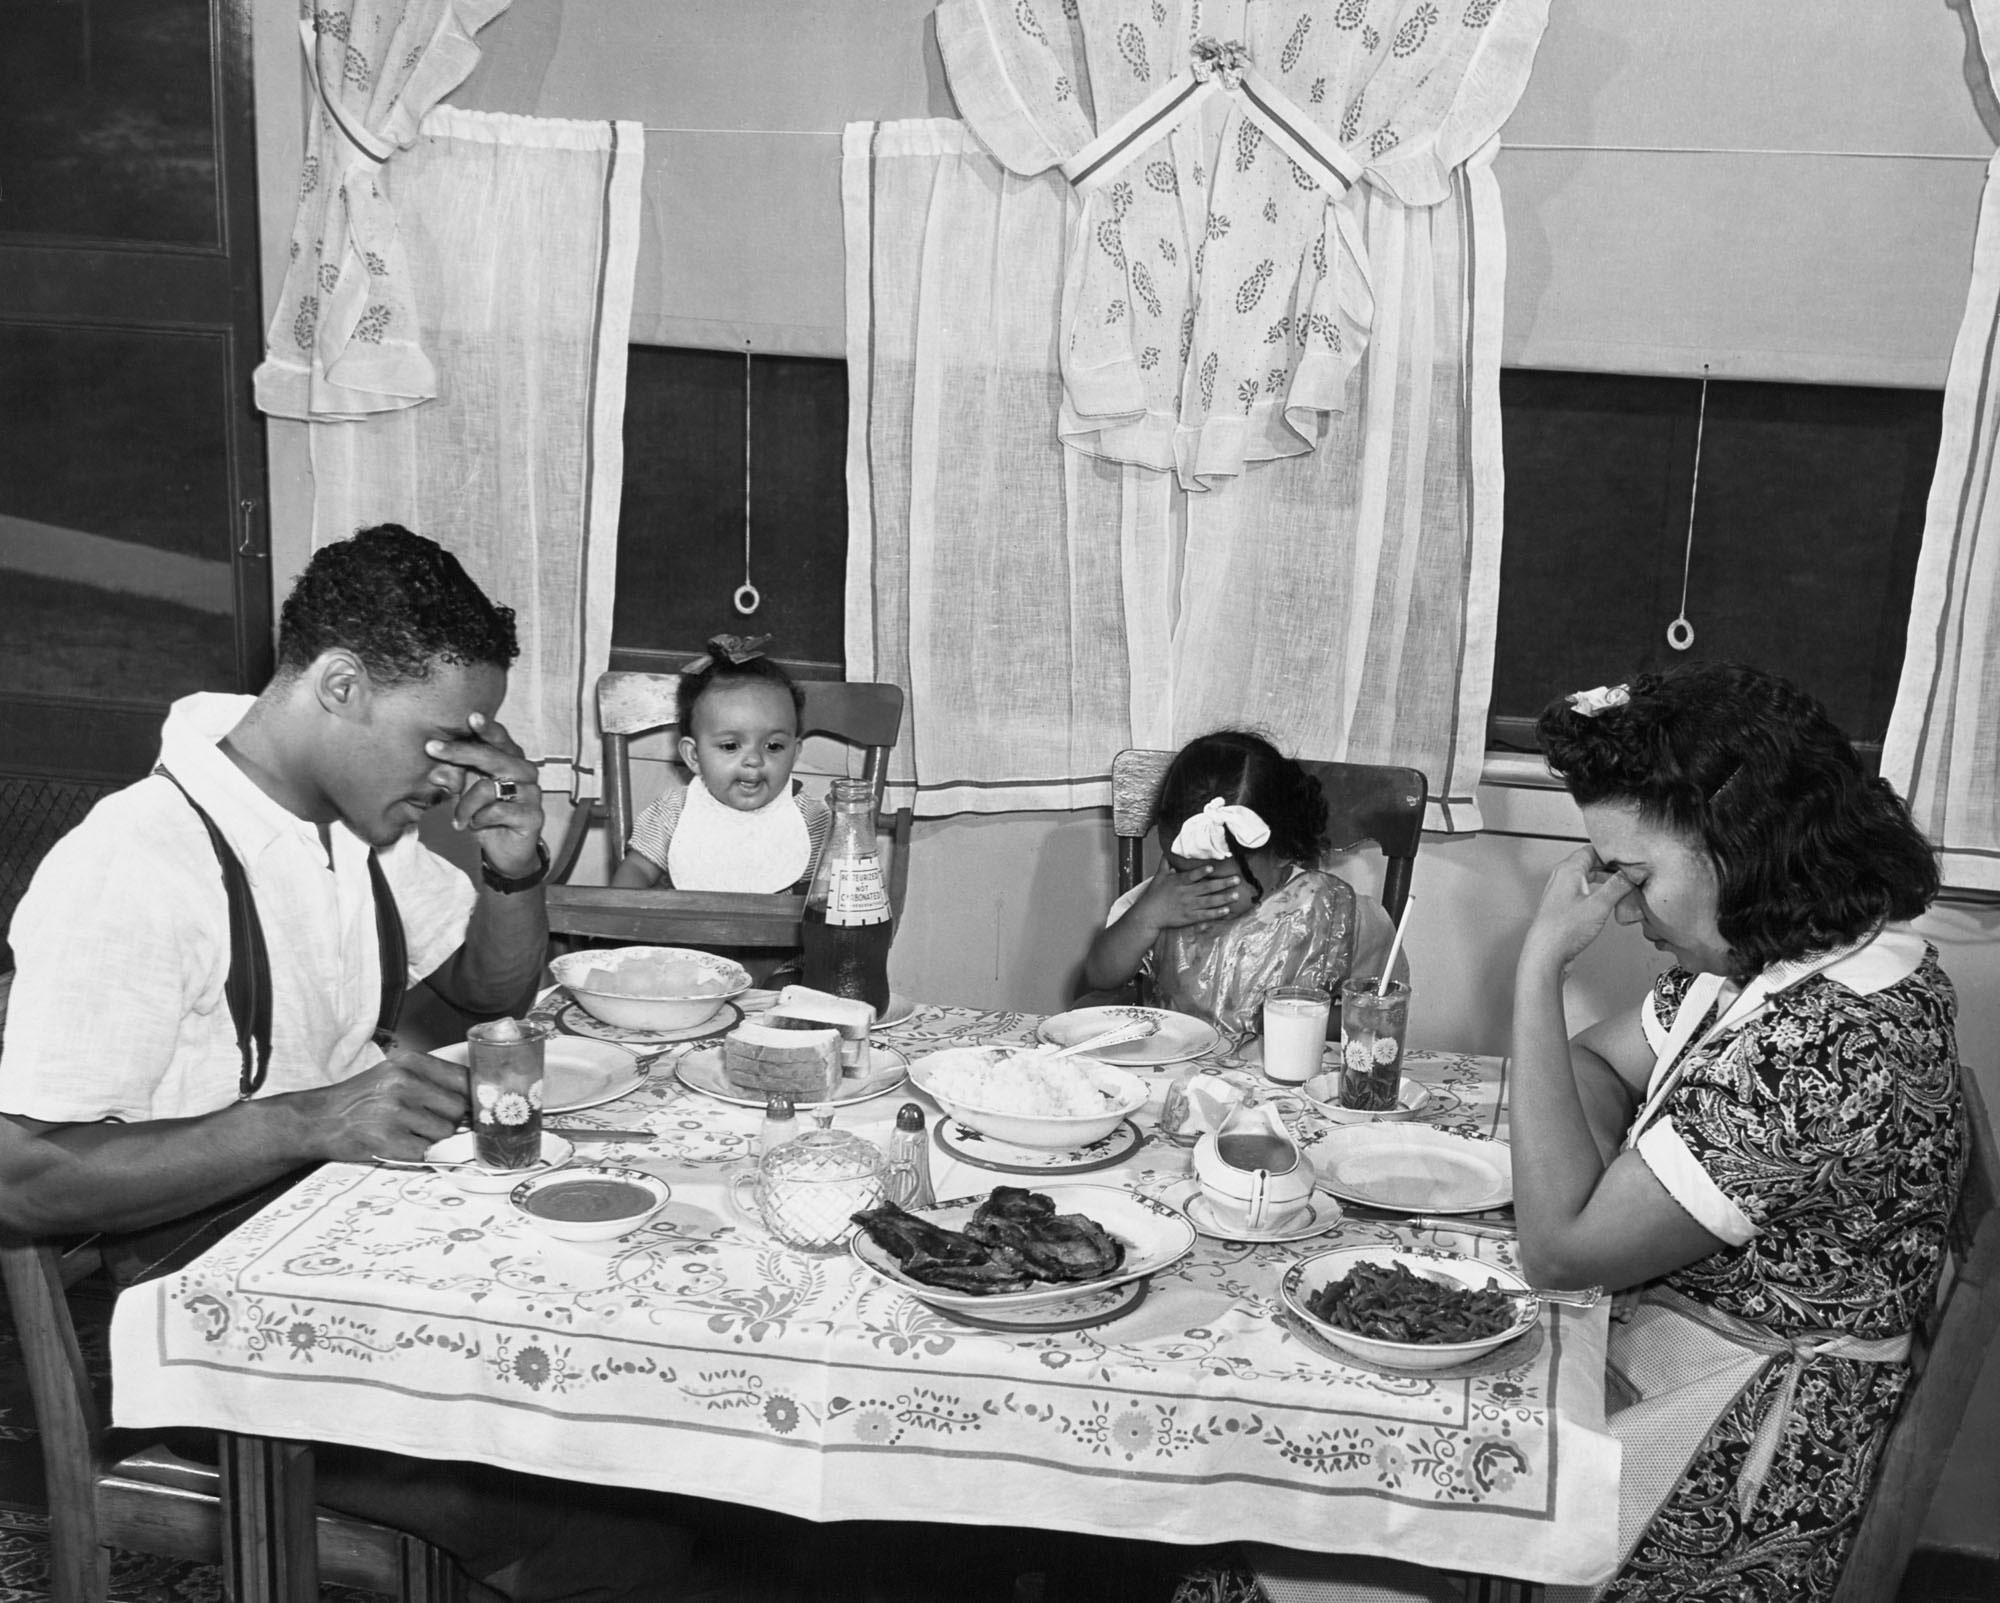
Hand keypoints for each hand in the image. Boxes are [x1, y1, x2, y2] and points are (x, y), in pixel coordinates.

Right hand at [288, 1050, 467, 1162]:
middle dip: (449, 1120)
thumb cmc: (361, 1099)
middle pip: (458, 1108)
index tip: (474, 1107)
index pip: (464, 1078)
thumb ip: (432, 1081)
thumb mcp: (394, 1074)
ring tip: (406, 1132)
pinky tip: (397, 1144)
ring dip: (432, 1138)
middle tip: (426, 1123)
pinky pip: (425, 1152)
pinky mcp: (386, 1139)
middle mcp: (403, 1082)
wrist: (319, 1119)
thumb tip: (475, 1100)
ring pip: (445, 1132)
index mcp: (409, 1062)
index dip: (473, 1096)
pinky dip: (417, 1153)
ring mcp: (394, 1111)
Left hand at [425, 711, 543, 876]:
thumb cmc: (483, 813)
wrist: (504, 851)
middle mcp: (524, 771)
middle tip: (432, 748)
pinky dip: (479, 819)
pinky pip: (499, 811)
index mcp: (509, 759)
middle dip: (460, 752)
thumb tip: (434, 772)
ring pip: (490, 787)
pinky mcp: (533, 816)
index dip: (486, 728)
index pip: (499, 738)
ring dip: (465, 804)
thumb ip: (453, 777)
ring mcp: (531, 793)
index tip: (469, 717)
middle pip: (494, 756)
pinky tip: (475, 826)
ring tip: (457, 819)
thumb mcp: (463, 792)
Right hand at [1137, 861, 1247, 932]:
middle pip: (1206, 888)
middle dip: (1223, 883)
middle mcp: (1185, 894)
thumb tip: (1167, 852)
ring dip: (1224, 898)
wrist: (1148, 914)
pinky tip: (1226, 910)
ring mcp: (1188, 906)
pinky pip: (1205, 915)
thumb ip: (1165, 864)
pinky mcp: (1189, 917)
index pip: (1191, 876)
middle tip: (1237, 879)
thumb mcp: (1158, 876)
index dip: (1201, 872)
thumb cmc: (1154, 895)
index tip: (1212, 868)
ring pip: (1209, 902)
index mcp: (1178, 882)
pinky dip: (1216, 913)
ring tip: (1236, 895)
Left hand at [1523, 846, 1637, 975]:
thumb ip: (1617, 886)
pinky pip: (1582, 892)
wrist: (1546, 954)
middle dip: (1610, 866)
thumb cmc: (1564, 930)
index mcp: (1568, 870)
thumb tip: (1631, 874)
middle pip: (1589, 863)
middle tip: (1629, 871)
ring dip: (1604, 880)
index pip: (1592, 849)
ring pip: (1586, 878)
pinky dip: (1596, 892)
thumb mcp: (1599, 905)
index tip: (1628, 857)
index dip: (1611, 852)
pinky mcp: (1562, 907)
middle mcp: (1561, 878)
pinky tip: (1606, 902)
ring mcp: (1560, 892)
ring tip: (1622, 886)